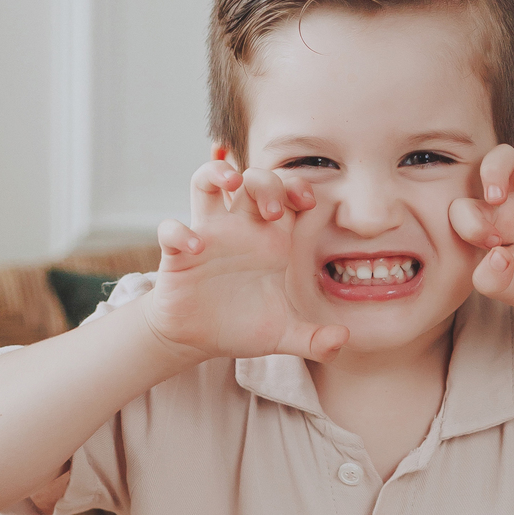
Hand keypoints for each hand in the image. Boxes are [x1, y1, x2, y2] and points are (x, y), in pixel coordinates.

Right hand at [146, 161, 349, 362]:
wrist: (199, 341)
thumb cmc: (242, 327)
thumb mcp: (284, 335)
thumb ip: (315, 339)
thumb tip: (342, 339)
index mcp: (270, 241)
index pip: (286, 194)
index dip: (298, 186)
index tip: (308, 202)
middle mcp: (240, 230)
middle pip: (252, 180)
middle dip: (266, 183)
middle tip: (272, 211)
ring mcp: (208, 237)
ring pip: (205, 183)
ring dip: (215, 173)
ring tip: (230, 183)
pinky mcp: (178, 254)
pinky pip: (171, 229)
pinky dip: (180, 233)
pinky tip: (195, 248)